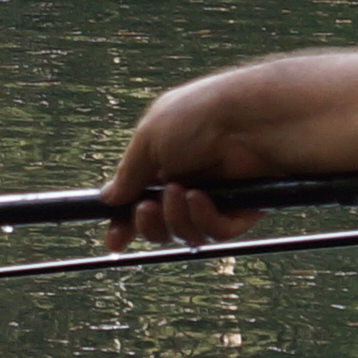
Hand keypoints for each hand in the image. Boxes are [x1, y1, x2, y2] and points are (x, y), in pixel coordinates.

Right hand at [101, 73, 291, 248]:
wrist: (249, 119)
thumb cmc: (198, 116)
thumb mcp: (149, 138)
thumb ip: (128, 174)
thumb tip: (108, 198)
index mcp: (162, 162)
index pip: (139, 201)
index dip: (125, 223)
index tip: (114, 240)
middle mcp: (187, 181)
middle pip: (160, 226)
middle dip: (149, 224)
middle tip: (148, 208)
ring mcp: (215, 197)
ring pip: (186, 233)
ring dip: (176, 218)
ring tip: (180, 192)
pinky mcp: (241, 209)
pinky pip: (215, 233)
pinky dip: (204, 219)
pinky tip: (202, 199)